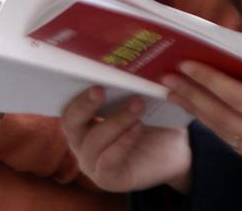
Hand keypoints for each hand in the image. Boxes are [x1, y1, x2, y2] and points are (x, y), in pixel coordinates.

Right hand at [62, 87, 191, 192]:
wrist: (175, 149)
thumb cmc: (149, 120)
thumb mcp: (132, 100)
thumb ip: (120, 87)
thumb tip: (114, 62)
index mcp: (81, 122)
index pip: (66, 108)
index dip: (75, 94)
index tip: (91, 79)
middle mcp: (80, 143)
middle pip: (70, 124)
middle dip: (84, 106)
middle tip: (100, 89)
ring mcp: (91, 164)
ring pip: (94, 141)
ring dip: (116, 121)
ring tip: (137, 105)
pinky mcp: (108, 179)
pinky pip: (108, 161)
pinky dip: (122, 142)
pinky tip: (137, 128)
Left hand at [163, 62, 241, 171]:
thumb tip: (227, 51)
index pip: (239, 97)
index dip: (210, 80)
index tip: (186, 64)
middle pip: (223, 115)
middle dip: (192, 94)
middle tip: (167, 76)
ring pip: (221, 130)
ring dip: (194, 108)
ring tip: (172, 90)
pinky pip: (229, 139)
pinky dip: (210, 121)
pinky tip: (194, 107)